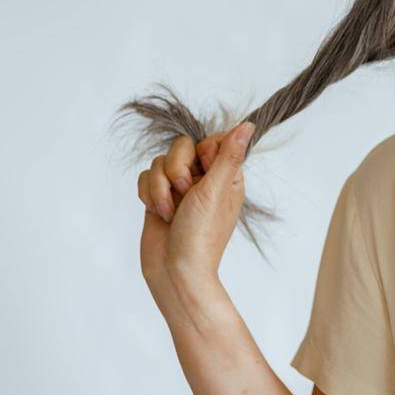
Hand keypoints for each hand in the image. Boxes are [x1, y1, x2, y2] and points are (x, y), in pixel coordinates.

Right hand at [136, 121, 254, 298]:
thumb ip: (228, 156)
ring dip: (161, 188)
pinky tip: (158, 214)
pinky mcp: (158, 196)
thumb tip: (248, 125)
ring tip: (170, 212)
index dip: (204, 150)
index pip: (213, 140)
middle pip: (182, 146)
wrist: (173, 269)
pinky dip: (149, 195)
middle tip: (185, 193)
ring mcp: (179, 188)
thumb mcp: (217, 190)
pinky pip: (146, 176)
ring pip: (160, 162)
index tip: (204, 168)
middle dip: (177, 170)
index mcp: (226, 176)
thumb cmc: (201, 235)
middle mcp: (203, 179)